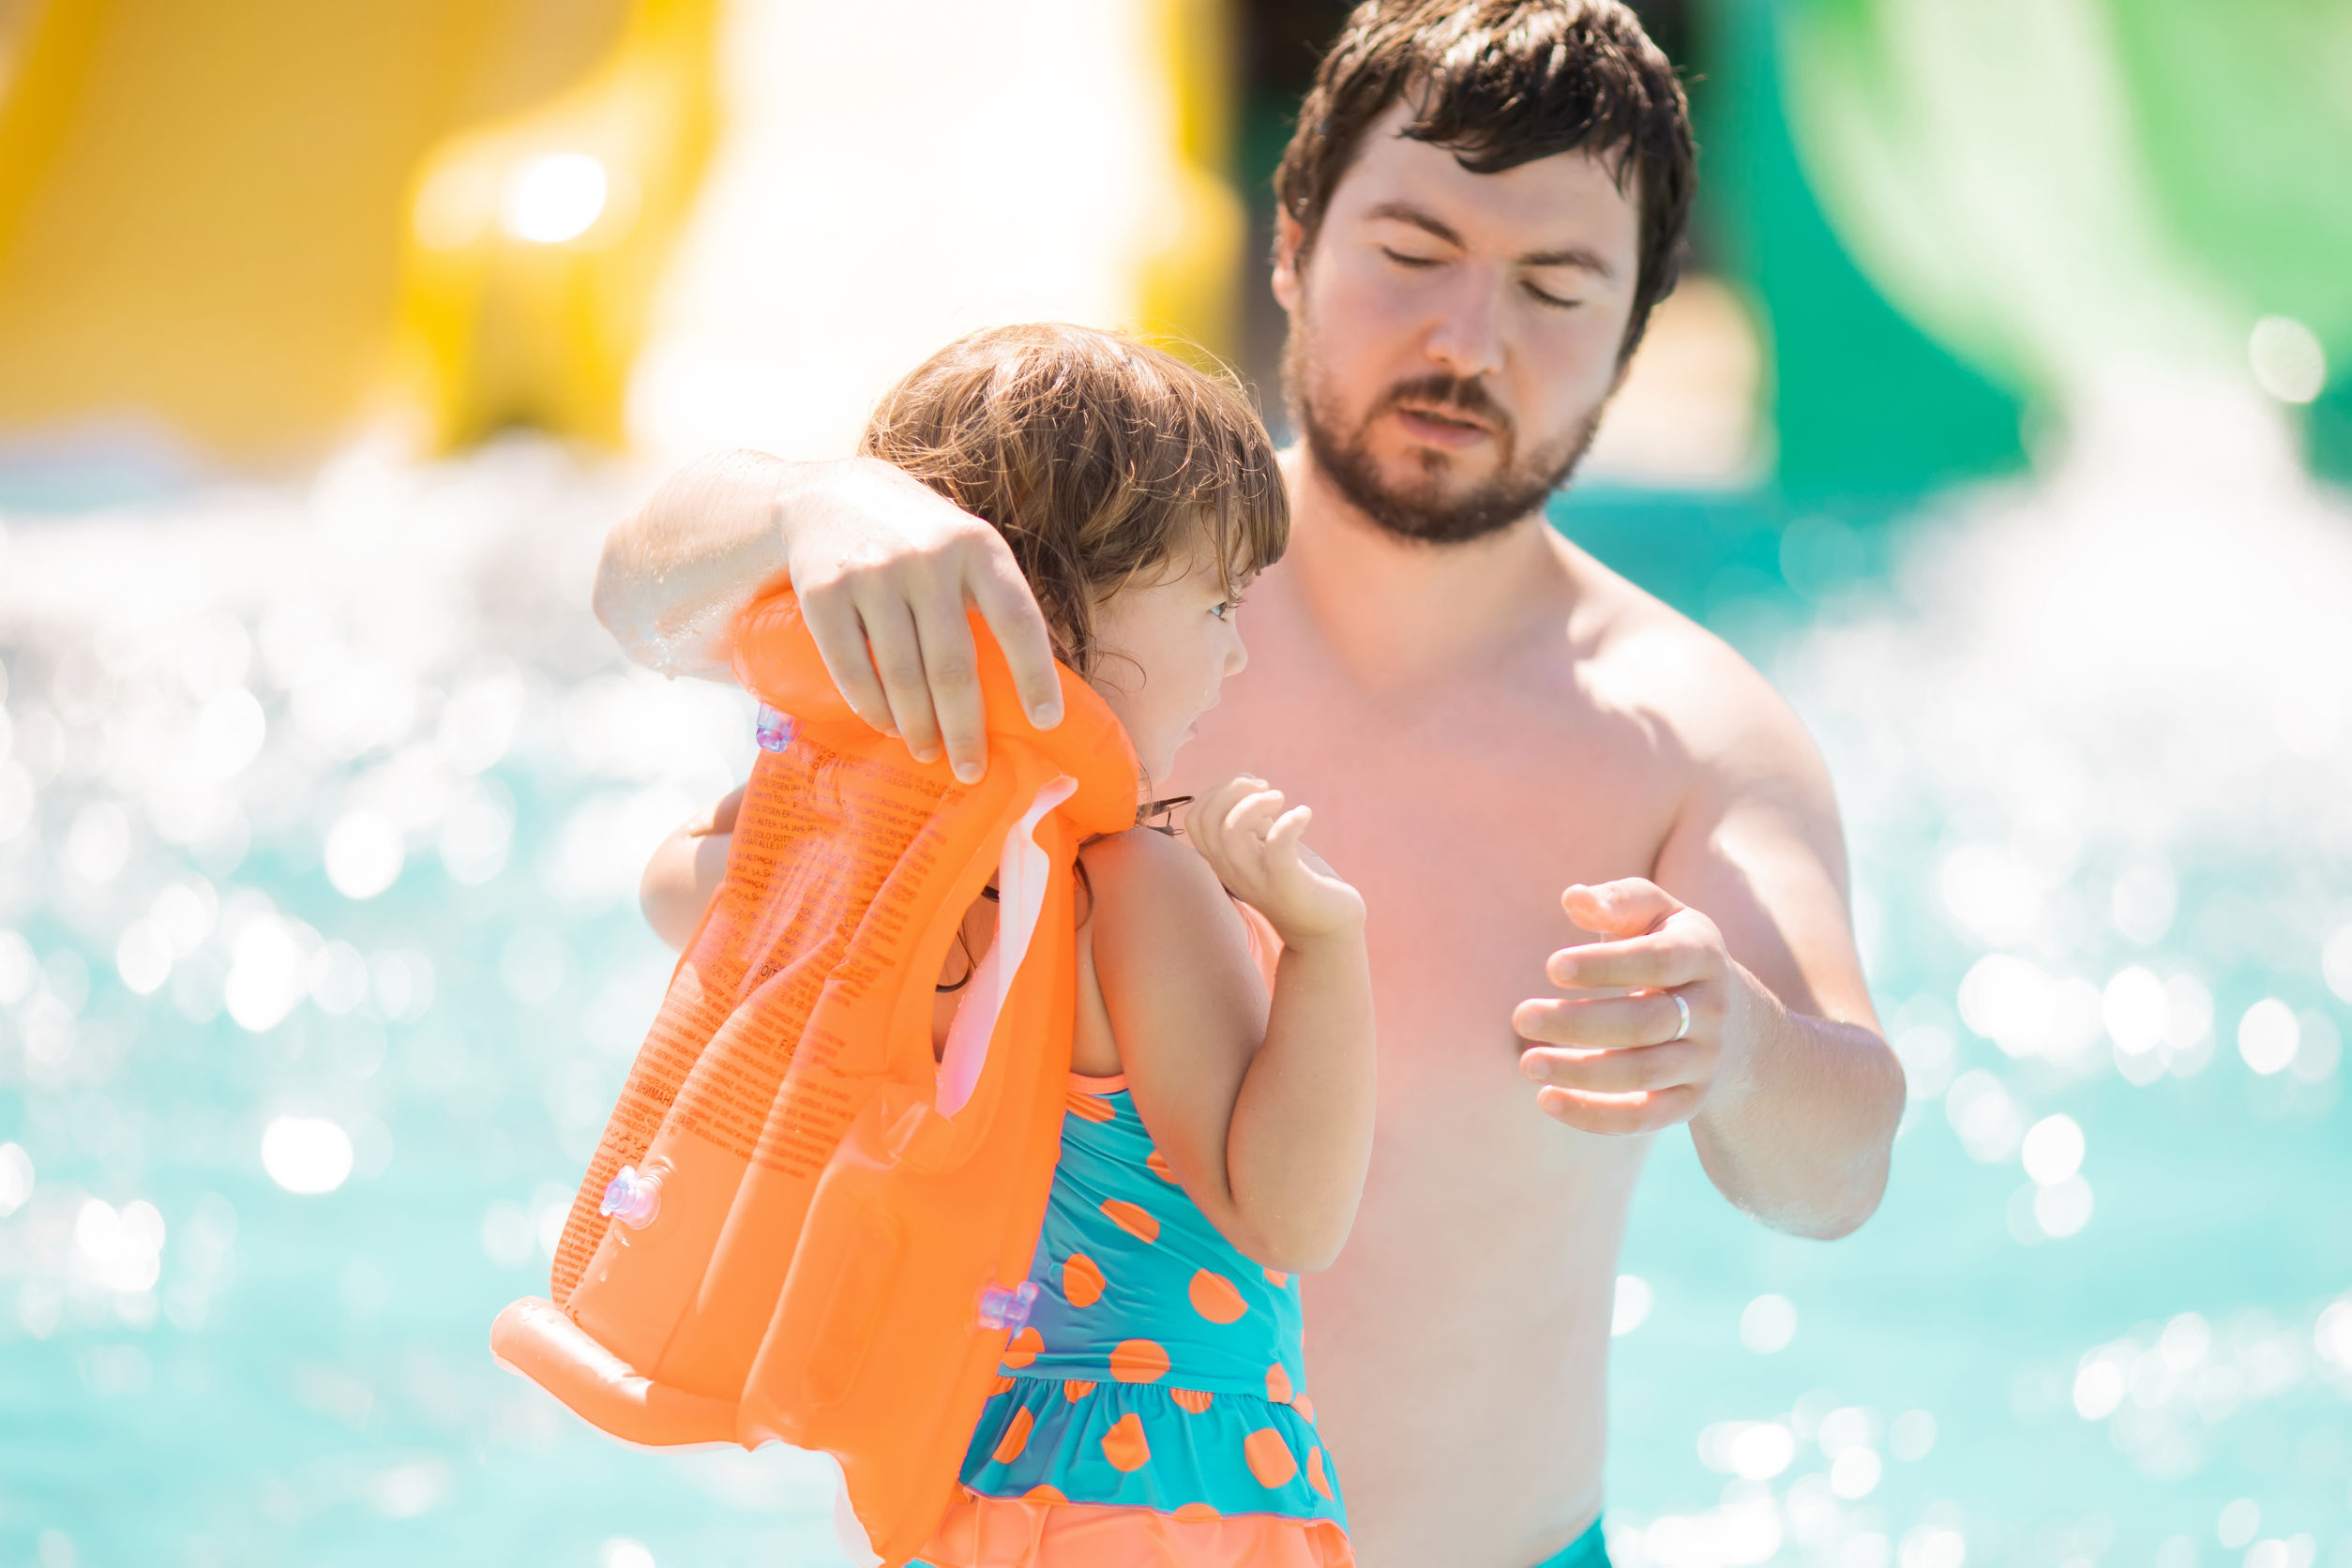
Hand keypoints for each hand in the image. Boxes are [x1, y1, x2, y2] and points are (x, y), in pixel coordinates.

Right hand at [785, 458, 1065, 781]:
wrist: (825, 497)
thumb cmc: (915, 538)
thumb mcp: (964, 546)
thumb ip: (991, 598)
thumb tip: (1025, 688)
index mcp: (978, 547)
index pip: (1018, 619)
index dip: (1035, 675)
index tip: (1047, 723)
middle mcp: (928, 558)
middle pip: (953, 665)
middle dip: (965, 729)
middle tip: (971, 769)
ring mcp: (873, 573)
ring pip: (903, 675)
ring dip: (918, 727)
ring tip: (928, 752)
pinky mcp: (824, 592)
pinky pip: (853, 668)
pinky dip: (872, 708)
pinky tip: (887, 726)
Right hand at [1185, 777, 1365, 946]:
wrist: (1326, 928)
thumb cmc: (1298, 879)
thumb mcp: (1267, 843)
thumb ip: (1252, 815)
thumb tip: (1245, 778)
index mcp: (1224, 861)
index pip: (1196, 819)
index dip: (1220, 792)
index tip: (1253, 788)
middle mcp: (1232, 871)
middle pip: (1207, 821)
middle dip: (1233, 791)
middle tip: (1267, 789)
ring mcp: (1256, 880)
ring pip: (1231, 832)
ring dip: (1255, 803)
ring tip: (1281, 799)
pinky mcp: (1287, 886)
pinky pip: (1277, 847)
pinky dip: (1290, 821)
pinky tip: (1305, 814)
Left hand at [1512, 879, 1758, 1133]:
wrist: (1736, 1021)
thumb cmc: (1668, 950)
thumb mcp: (1656, 915)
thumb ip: (1618, 901)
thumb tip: (1573, 898)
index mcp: (1702, 954)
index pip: (1658, 961)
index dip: (1606, 965)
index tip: (1551, 967)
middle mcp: (1712, 1010)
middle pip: (1647, 1023)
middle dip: (1580, 1022)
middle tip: (1520, 1017)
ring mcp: (1704, 1060)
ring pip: (1644, 1074)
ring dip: (1582, 1072)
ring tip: (1527, 1063)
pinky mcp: (1690, 1102)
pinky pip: (1646, 1117)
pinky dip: (1596, 1116)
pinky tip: (1547, 1101)